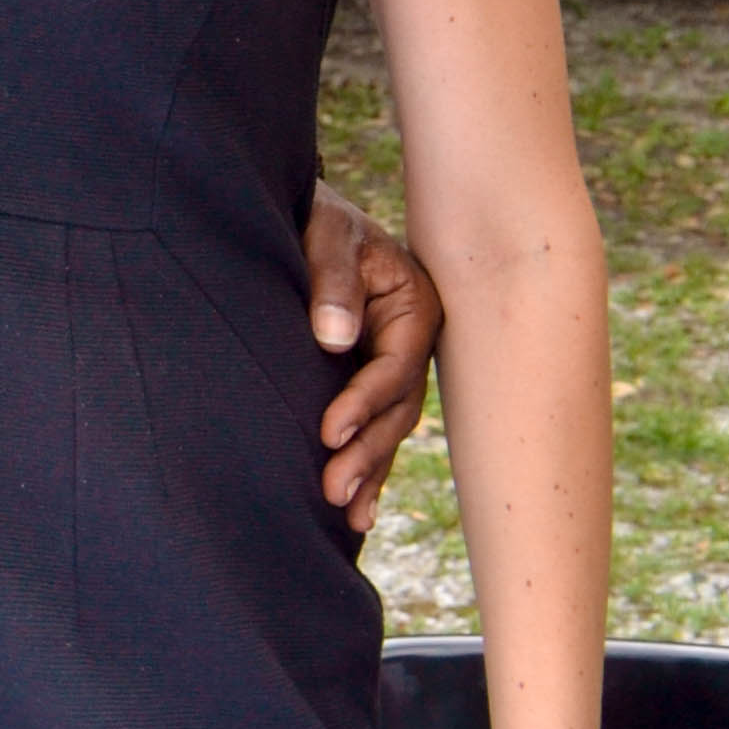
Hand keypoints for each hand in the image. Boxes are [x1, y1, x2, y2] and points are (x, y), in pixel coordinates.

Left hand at [305, 178, 439, 532]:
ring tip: (347, 514)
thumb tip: (334, 338)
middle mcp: (414, 343)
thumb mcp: (328, 235)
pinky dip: (369, 466)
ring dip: (370, 470)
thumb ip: (331, 282)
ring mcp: (396, 364)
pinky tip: (359, 510)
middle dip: (368, 453)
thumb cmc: (320, 220)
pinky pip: (376, 427)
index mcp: (416, 308)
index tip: (329, 432)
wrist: (311, 214)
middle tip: (334, 490)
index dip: (363, 402)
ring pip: (390, 427)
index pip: (394, 368)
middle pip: (398, 409)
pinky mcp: (372, 378)